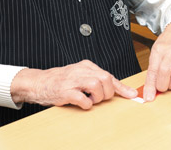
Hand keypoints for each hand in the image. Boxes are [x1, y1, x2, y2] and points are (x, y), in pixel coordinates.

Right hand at [10, 60, 136, 108]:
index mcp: (87, 66)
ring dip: (97, 97)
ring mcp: (72, 80)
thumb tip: (118, 89)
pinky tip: (83, 103)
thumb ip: (97, 80)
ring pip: (97, 85)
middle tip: (100, 98)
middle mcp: (81, 70)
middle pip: (106, 79)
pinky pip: (82, 98)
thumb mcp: (81, 76)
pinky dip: (86, 104)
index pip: (109, 76)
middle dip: (107, 92)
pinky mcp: (65, 91)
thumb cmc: (62, 80)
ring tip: (91, 100)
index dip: (122, 87)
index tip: (132, 95)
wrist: (39, 82)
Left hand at [143, 22, 170, 101]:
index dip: (151, 86)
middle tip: (160, 86)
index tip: (149, 98)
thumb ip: (152, 71)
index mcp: (159, 50)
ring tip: (168, 82)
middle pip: (165, 73)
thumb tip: (149, 91)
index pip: (153, 70)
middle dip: (162, 85)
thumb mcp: (155, 53)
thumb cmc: (166, 44)